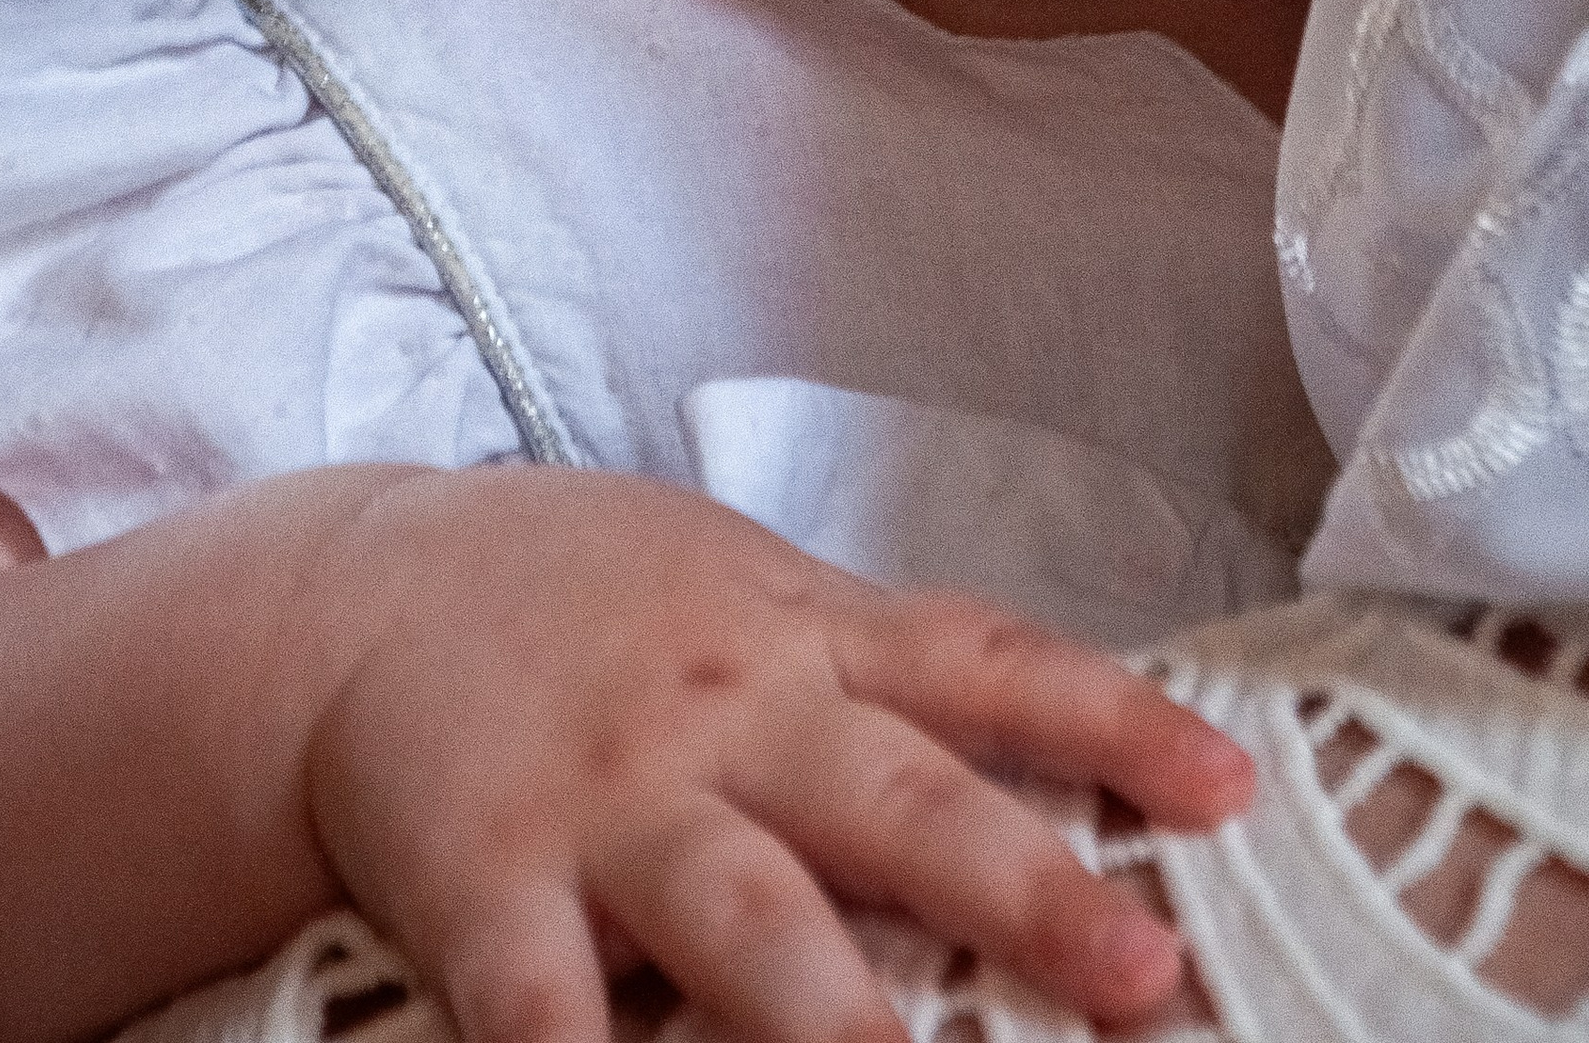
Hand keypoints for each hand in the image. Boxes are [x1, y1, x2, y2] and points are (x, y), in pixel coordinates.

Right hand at [300, 470, 1252, 1042]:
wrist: (358, 588)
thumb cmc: (590, 607)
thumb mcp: (749, 599)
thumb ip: (882, 671)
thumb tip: (1069, 740)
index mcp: (803, 639)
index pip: (988, 667)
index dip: (1116, 720)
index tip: (1230, 786)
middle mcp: (727, 712)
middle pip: (897, 801)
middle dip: (1025, 886)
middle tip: (1144, 969)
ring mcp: (608, 797)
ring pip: (740, 912)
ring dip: (826, 1012)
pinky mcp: (482, 875)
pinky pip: (535, 1000)